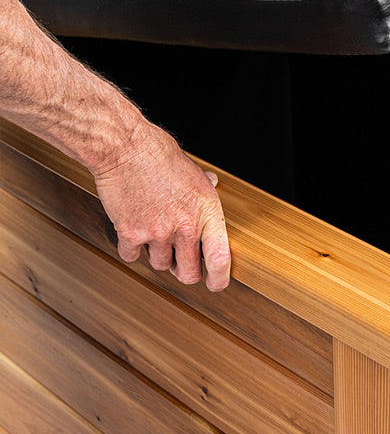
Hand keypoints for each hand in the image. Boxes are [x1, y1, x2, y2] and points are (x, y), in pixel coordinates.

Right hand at [93, 121, 230, 291]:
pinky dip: (131, 248)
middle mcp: (185, 226)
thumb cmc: (160, 155)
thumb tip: (214, 183)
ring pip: (160, 265)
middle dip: (184, 270)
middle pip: (188, 272)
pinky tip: (133, 229)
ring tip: (154, 231)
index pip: (219, 257)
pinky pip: (132, 256)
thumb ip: (204, 186)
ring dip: (157, 254)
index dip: (219, 278)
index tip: (216, 284)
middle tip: (180, 261)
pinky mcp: (131, 234)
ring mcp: (158, 232)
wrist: (126, 149)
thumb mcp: (194, 171)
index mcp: (206, 211)